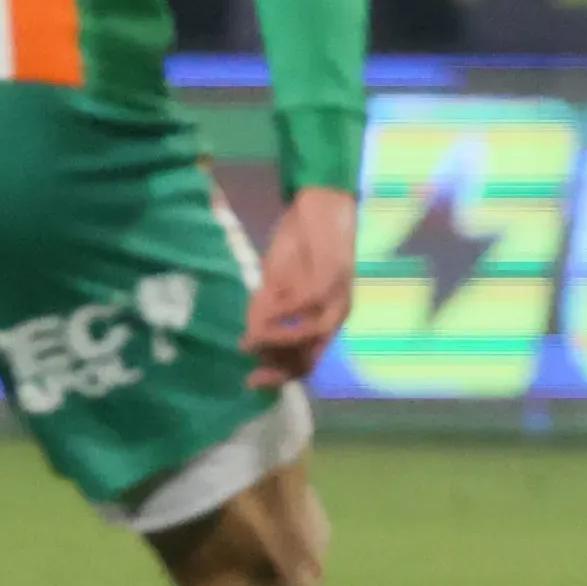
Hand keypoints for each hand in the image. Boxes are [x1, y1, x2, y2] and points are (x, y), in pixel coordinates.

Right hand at [243, 187, 356, 389]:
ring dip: (280, 338)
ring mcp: (337, 297)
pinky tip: (264, 303)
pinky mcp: (331, 275)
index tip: (250, 379)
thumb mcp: (275, 285)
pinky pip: (306, 302)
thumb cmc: (298, 246)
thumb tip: (249, 343)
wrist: (320, 206)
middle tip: (251, 360)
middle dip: (277, 363)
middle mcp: (336, 315)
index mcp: (325, 321)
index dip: (279, 377)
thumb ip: (265, 313)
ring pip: (311, 334)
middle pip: (310, 357)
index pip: (306, 364)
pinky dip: (283, 309)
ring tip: (255, 333)